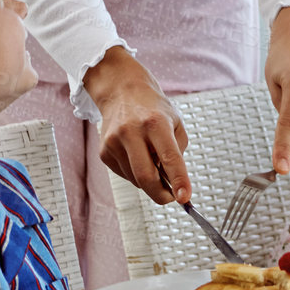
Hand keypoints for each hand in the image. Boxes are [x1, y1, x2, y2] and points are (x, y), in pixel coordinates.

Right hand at [83, 46, 190, 204]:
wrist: (122, 91)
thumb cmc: (153, 108)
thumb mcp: (175, 122)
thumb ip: (177, 152)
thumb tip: (173, 184)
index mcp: (156, 122)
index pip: (170, 157)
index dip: (178, 180)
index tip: (185, 198)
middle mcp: (132, 131)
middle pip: (145, 176)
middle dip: (160, 194)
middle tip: (171, 197)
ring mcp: (114, 142)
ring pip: (135, 179)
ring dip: (149, 181)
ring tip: (153, 161)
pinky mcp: (103, 151)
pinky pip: (124, 174)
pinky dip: (135, 173)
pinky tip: (138, 156)